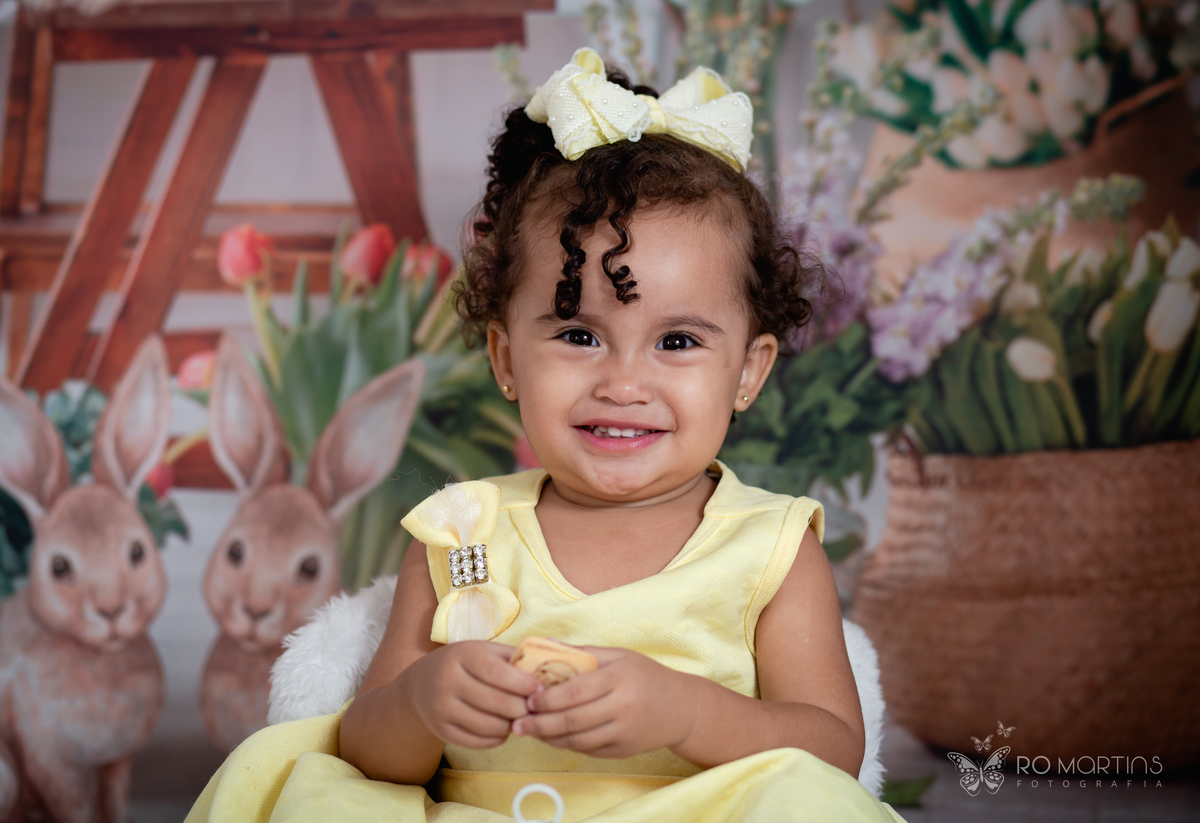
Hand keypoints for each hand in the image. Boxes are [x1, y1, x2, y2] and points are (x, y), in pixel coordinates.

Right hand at [406, 641, 540, 748]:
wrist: (422, 684)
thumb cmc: (466, 664)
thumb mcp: (485, 651)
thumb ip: (515, 656)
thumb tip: (555, 657)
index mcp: (462, 655)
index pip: (497, 672)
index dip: (522, 683)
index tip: (540, 689)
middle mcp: (448, 681)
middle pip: (496, 702)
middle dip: (522, 708)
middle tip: (536, 709)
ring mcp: (442, 708)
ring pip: (489, 725)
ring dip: (512, 725)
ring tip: (520, 718)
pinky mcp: (441, 730)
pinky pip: (478, 741)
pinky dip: (498, 738)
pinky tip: (503, 728)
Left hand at [512, 647, 695, 757]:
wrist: (682, 708)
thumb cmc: (646, 675)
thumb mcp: (619, 656)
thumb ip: (582, 653)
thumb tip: (545, 644)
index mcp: (619, 678)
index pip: (575, 691)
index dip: (548, 698)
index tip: (528, 698)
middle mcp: (623, 706)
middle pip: (572, 720)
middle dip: (540, 723)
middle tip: (518, 722)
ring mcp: (624, 732)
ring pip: (578, 740)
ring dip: (549, 737)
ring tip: (529, 730)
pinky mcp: (624, 750)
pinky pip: (588, 750)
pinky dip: (567, 745)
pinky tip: (552, 737)